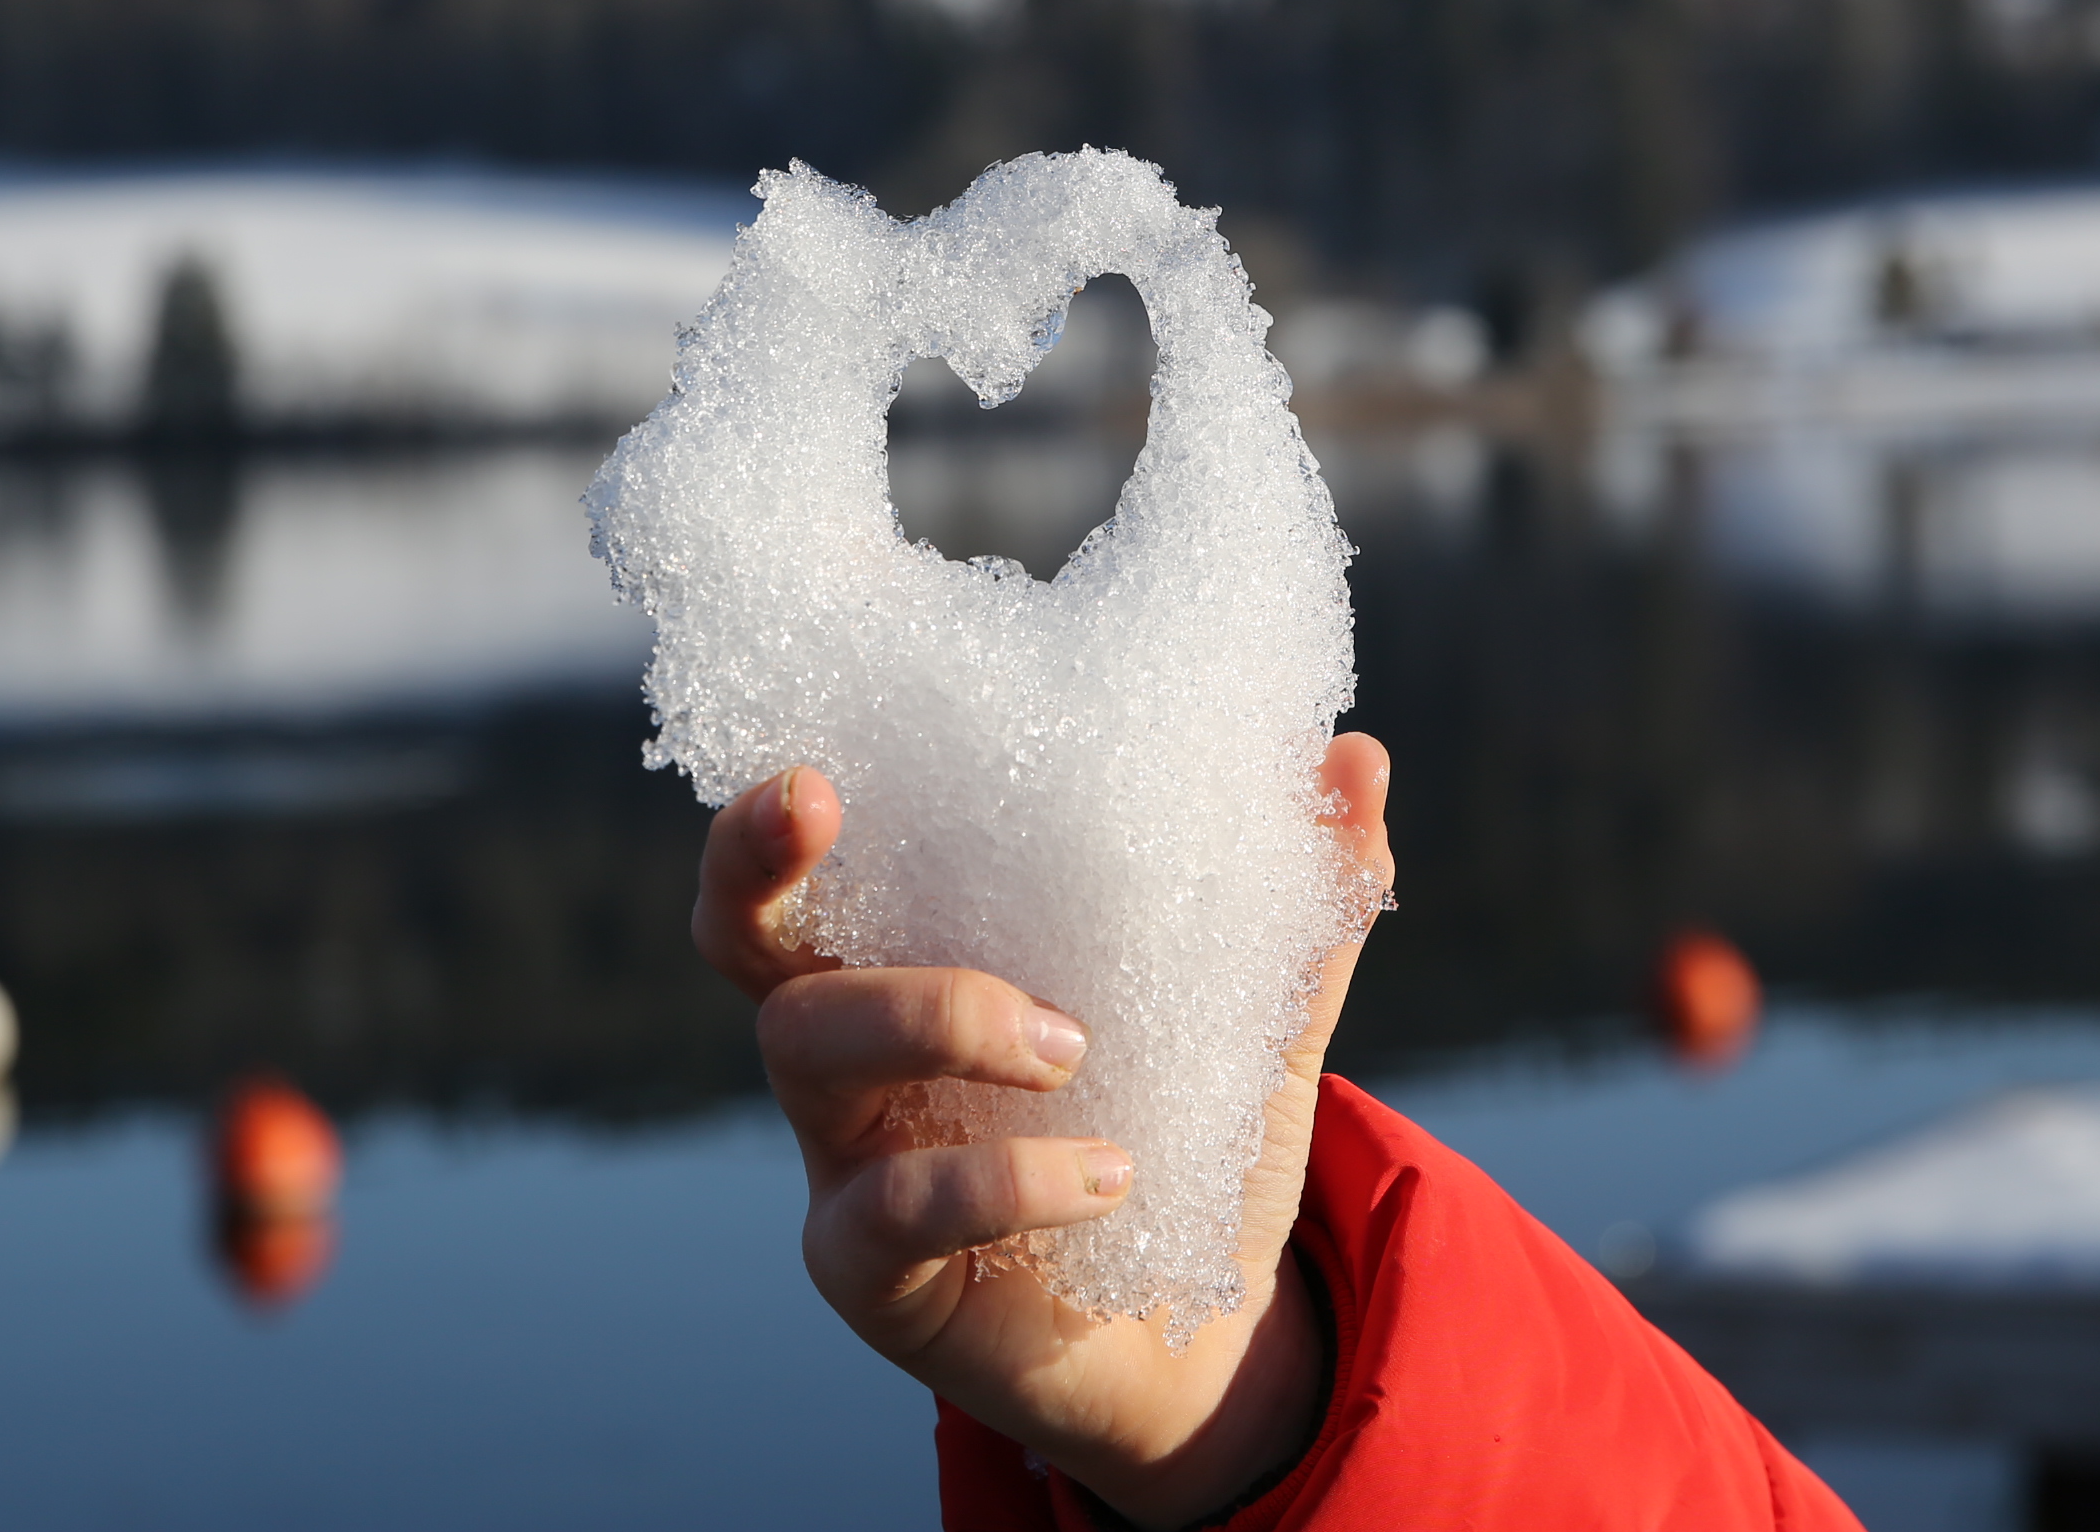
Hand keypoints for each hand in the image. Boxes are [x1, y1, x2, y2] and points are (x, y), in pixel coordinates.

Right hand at [691, 736, 1395, 1530]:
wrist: (1204, 1341)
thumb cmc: (1184, 1145)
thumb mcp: (1250, 1021)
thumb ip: (1297, 907)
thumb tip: (1356, 758)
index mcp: (910, 962)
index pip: (800, 870)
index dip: (770, 817)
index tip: (814, 765)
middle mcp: (849, 1054)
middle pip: (743, 942)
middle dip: (757, 865)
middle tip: (824, 802)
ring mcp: (844, 1164)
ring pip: (804, 1046)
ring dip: (936, 1010)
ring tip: (1072, 1044)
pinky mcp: (874, 1273)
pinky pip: (891, 1209)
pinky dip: (1001, 1178)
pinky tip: (1109, 1173)